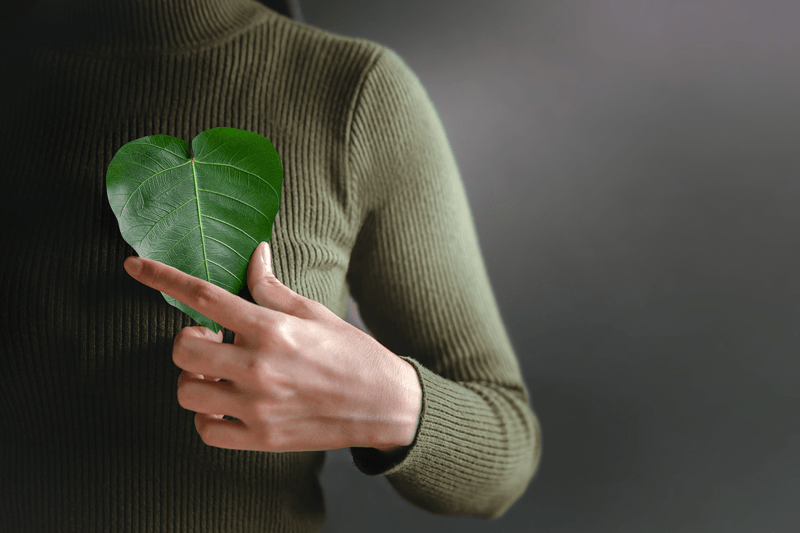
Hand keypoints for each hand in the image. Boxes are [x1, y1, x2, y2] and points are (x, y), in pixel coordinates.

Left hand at [124, 241, 420, 452]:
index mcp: (272, 329)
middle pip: (183, 350)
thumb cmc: (351, 353)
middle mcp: (258, 368)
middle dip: (188, 340)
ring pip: (187, 392)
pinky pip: (205, 430)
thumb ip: (273, 288)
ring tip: (220, 374)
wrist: (384, 404)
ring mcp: (256, 407)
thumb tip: (255, 255)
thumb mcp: (315, 312)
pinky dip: (207, 417)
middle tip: (211, 340)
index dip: (162, 277)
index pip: (203, 296)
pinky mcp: (260, 438)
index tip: (134, 266)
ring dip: (195, 379)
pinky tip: (226, 404)